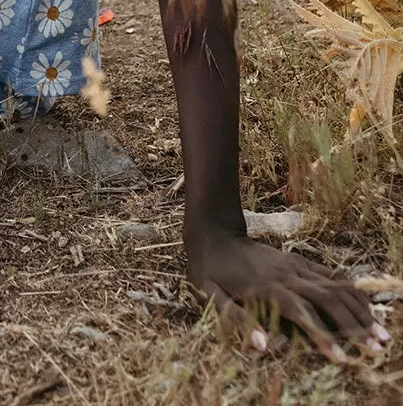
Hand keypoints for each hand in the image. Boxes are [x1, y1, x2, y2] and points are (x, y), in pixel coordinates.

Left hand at [190, 228, 388, 362]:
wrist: (214, 233)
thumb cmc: (210, 271)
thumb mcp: (210, 296)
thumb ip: (236, 320)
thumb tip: (261, 346)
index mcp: (267, 288)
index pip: (302, 314)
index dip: (323, 336)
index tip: (342, 358)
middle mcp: (288, 276)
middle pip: (328, 299)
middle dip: (354, 325)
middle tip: (375, 348)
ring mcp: (296, 266)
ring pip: (336, 285)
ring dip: (360, 309)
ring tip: (381, 332)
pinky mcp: (299, 260)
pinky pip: (331, 274)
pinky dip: (352, 290)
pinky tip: (366, 306)